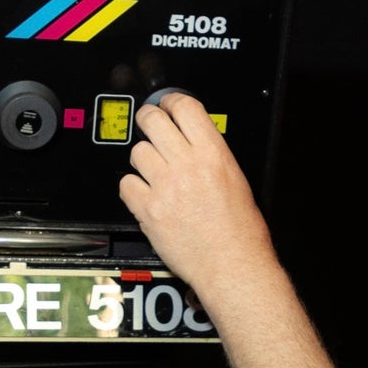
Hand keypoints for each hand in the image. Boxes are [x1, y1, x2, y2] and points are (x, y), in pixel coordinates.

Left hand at [119, 93, 275, 295]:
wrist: (232, 266)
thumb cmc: (241, 233)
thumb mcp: (237, 181)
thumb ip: (212, 157)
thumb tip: (194, 144)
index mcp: (214, 154)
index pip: (184, 107)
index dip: (170, 101)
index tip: (166, 105)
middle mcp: (187, 165)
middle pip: (152, 121)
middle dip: (149, 120)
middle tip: (150, 127)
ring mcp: (165, 187)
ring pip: (137, 152)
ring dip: (143, 160)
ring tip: (154, 173)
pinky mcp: (148, 210)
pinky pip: (126, 184)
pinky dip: (133, 189)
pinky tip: (145, 196)